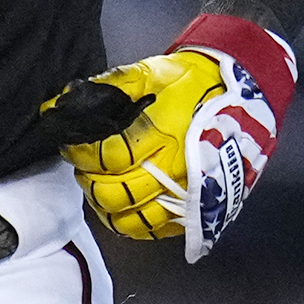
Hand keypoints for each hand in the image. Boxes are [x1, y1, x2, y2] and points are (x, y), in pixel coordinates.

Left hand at [43, 29, 288, 262]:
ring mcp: (188, 191)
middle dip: (89, 181)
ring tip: (104, 188)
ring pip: (132, 220)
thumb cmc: (193, 81)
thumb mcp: (149, 73)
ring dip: (108, 207)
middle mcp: (174, 167)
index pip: (106, 157)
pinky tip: (127, 207)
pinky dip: (135, 223)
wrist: (244, 92)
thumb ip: (105, 90)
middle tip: (86, 168)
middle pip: (114, 193)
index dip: (80, 154)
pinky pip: (157, 230)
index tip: (71, 146)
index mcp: (161, 132)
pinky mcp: (199, 207)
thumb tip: (59, 105)